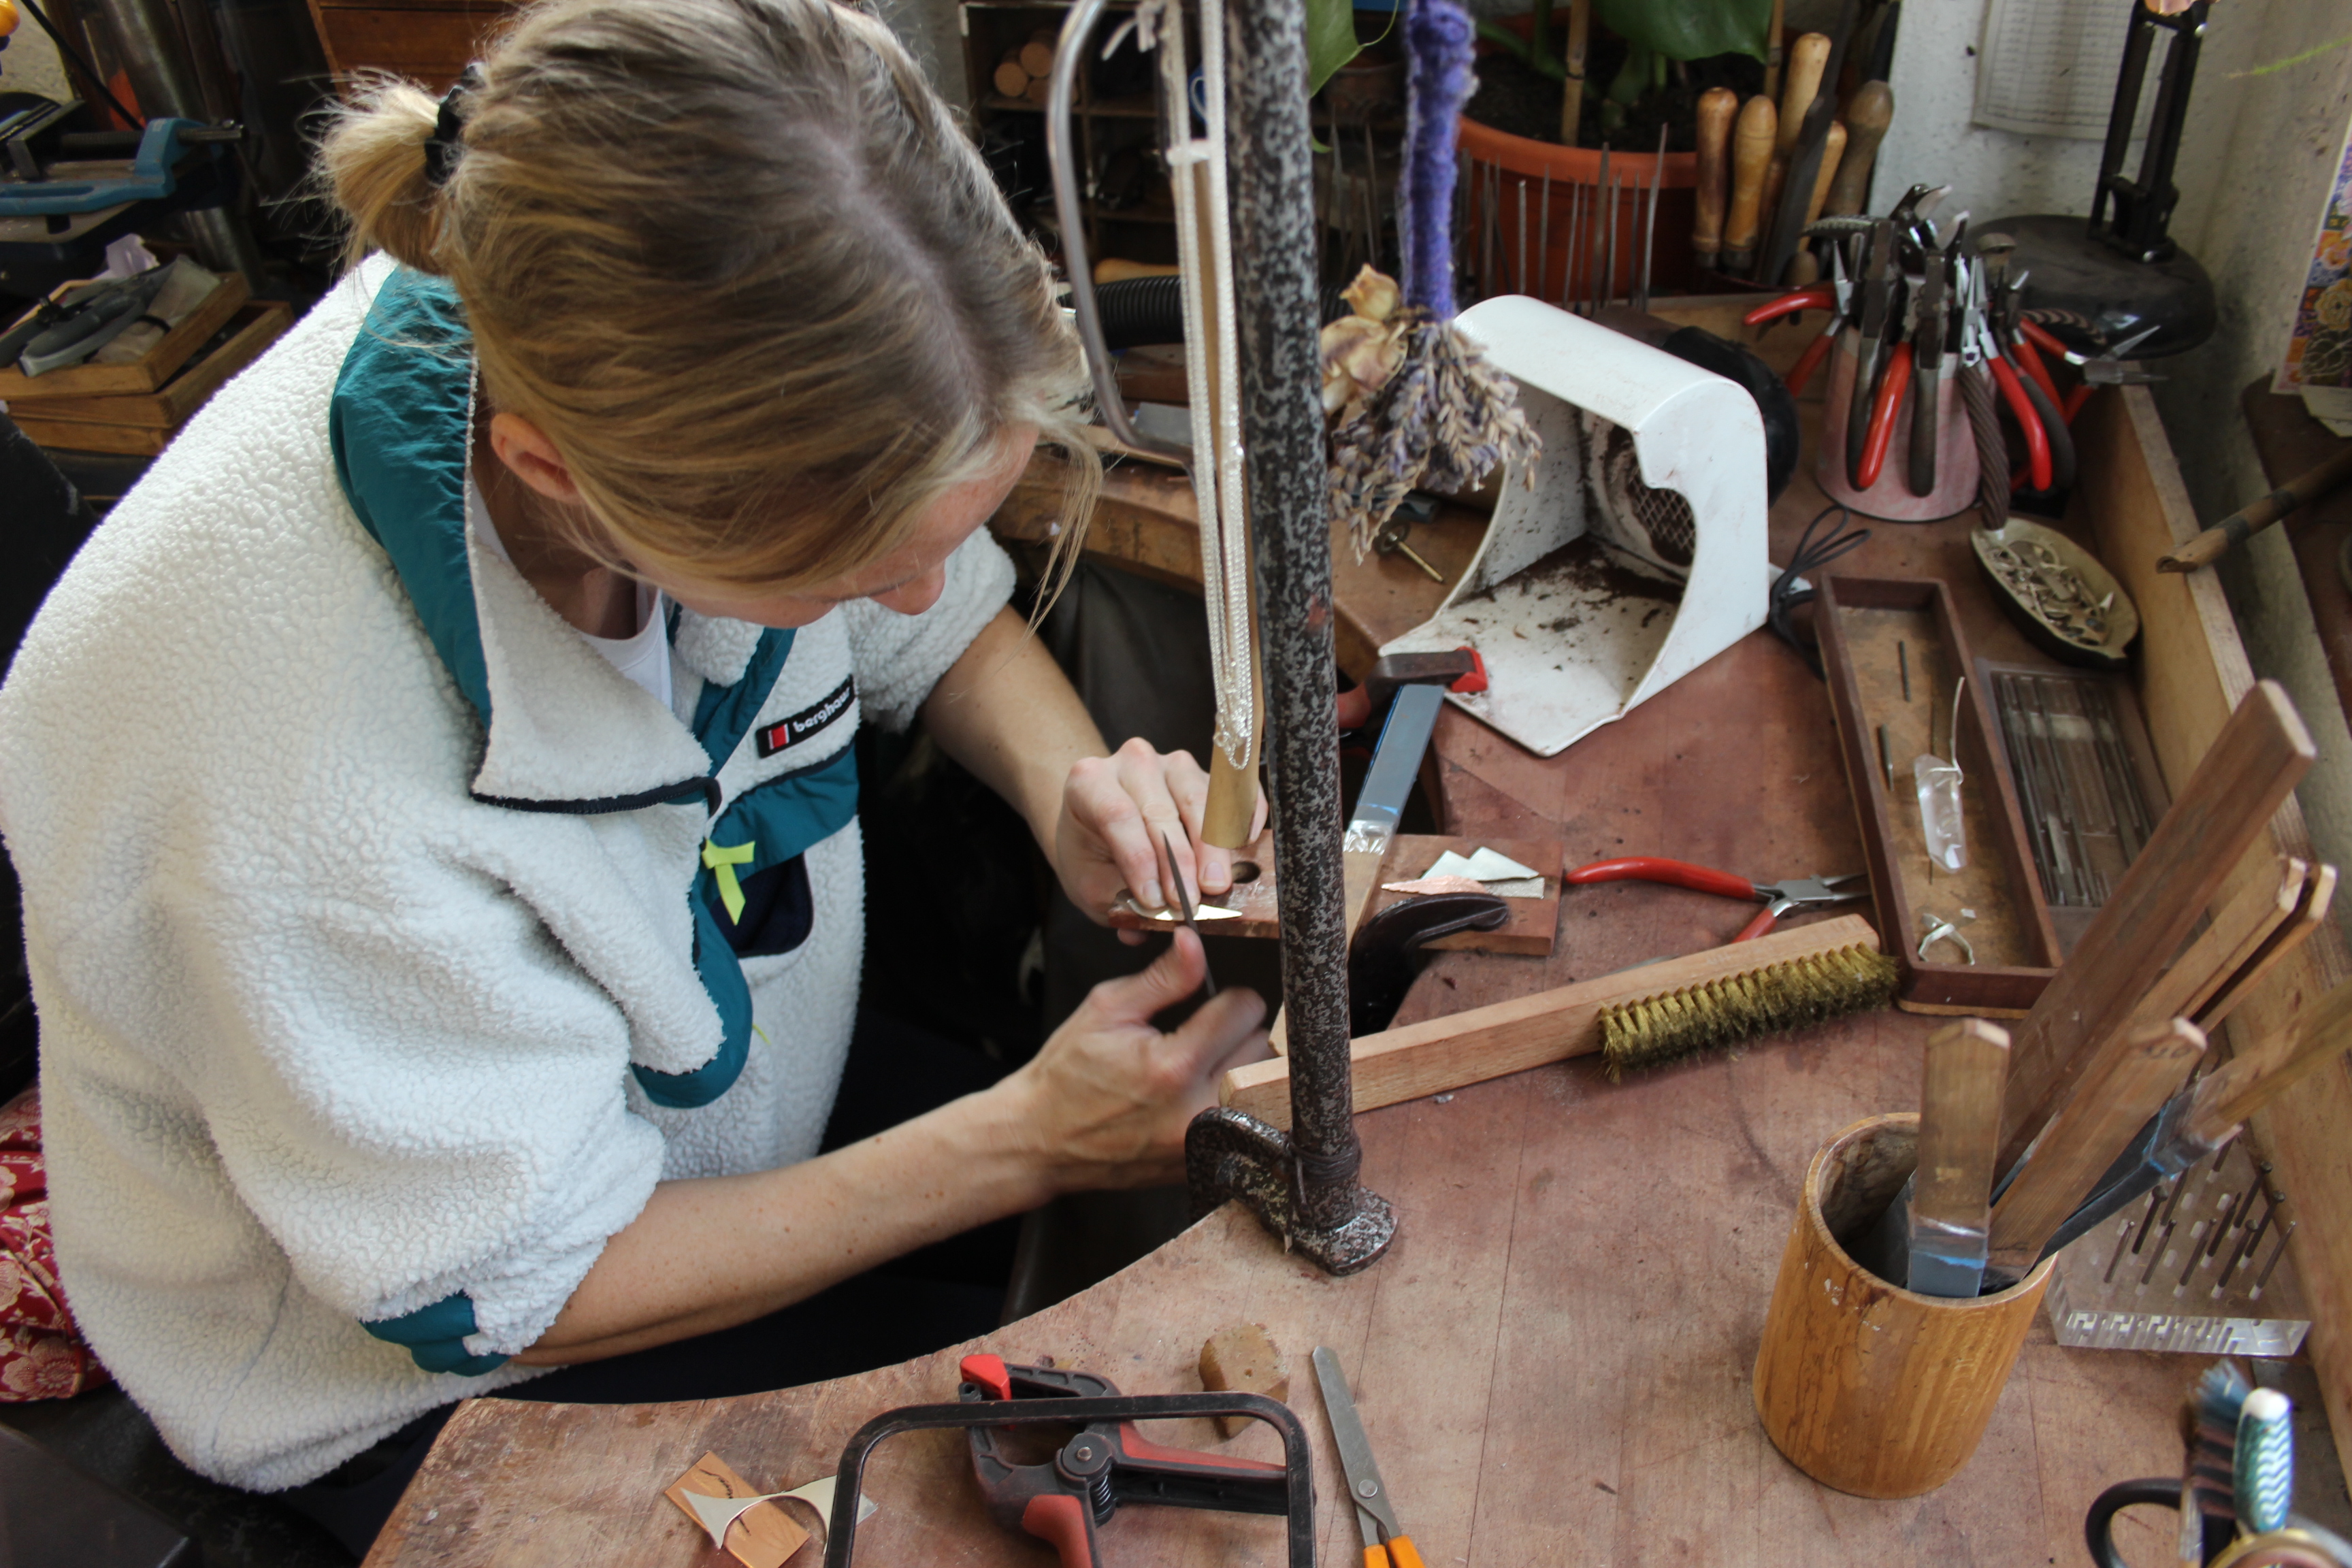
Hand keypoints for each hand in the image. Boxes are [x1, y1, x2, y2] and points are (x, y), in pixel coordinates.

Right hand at [1001, 930, 1267, 1189]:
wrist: (1041, 1139)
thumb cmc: (1068, 1075)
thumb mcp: (1106, 1009)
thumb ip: (1162, 977)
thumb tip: (1196, 943)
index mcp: (1172, 1066)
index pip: (1244, 1010)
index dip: (1226, 998)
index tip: (1208, 1005)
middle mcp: (1197, 1110)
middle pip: (1262, 1048)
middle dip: (1237, 1033)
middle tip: (1202, 1036)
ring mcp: (1204, 1144)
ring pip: (1262, 1086)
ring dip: (1242, 1068)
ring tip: (1203, 1066)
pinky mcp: (1206, 1164)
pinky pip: (1248, 1120)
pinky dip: (1233, 1103)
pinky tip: (1199, 1096)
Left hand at [1054, 737, 1267, 938]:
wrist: (1101, 823)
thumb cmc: (1094, 852)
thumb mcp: (1092, 884)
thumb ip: (1117, 904)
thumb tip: (1139, 932)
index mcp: (1089, 782)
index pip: (1117, 815)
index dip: (1139, 858)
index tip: (1154, 899)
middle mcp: (1132, 763)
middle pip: (1161, 809)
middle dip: (1179, 861)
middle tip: (1191, 900)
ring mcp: (1172, 765)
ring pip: (1199, 798)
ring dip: (1212, 846)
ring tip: (1216, 885)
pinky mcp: (1205, 774)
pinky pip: (1233, 790)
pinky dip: (1242, 818)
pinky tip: (1243, 848)